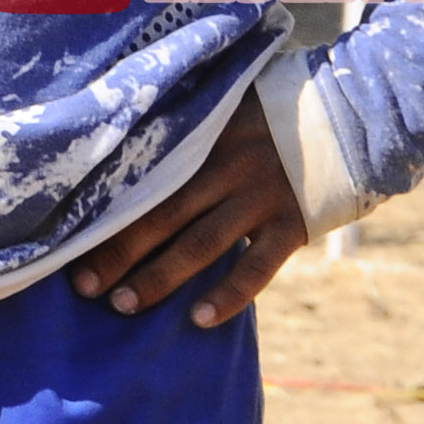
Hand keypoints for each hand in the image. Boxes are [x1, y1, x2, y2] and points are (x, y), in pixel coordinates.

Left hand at [70, 96, 306, 327]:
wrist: (353, 114)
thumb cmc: (276, 111)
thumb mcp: (231, 104)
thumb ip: (191, 121)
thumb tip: (135, 136)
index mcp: (206, 134)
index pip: (147, 177)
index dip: (108, 210)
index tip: (70, 236)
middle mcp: (228, 165)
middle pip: (162, 213)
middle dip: (119, 252)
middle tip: (84, 286)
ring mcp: (261, 196)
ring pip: (201, 244)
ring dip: (160, 277)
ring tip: (124, 305)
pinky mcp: (293, 222)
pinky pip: (256, 266)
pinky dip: (228, 295)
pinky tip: (200, 319)